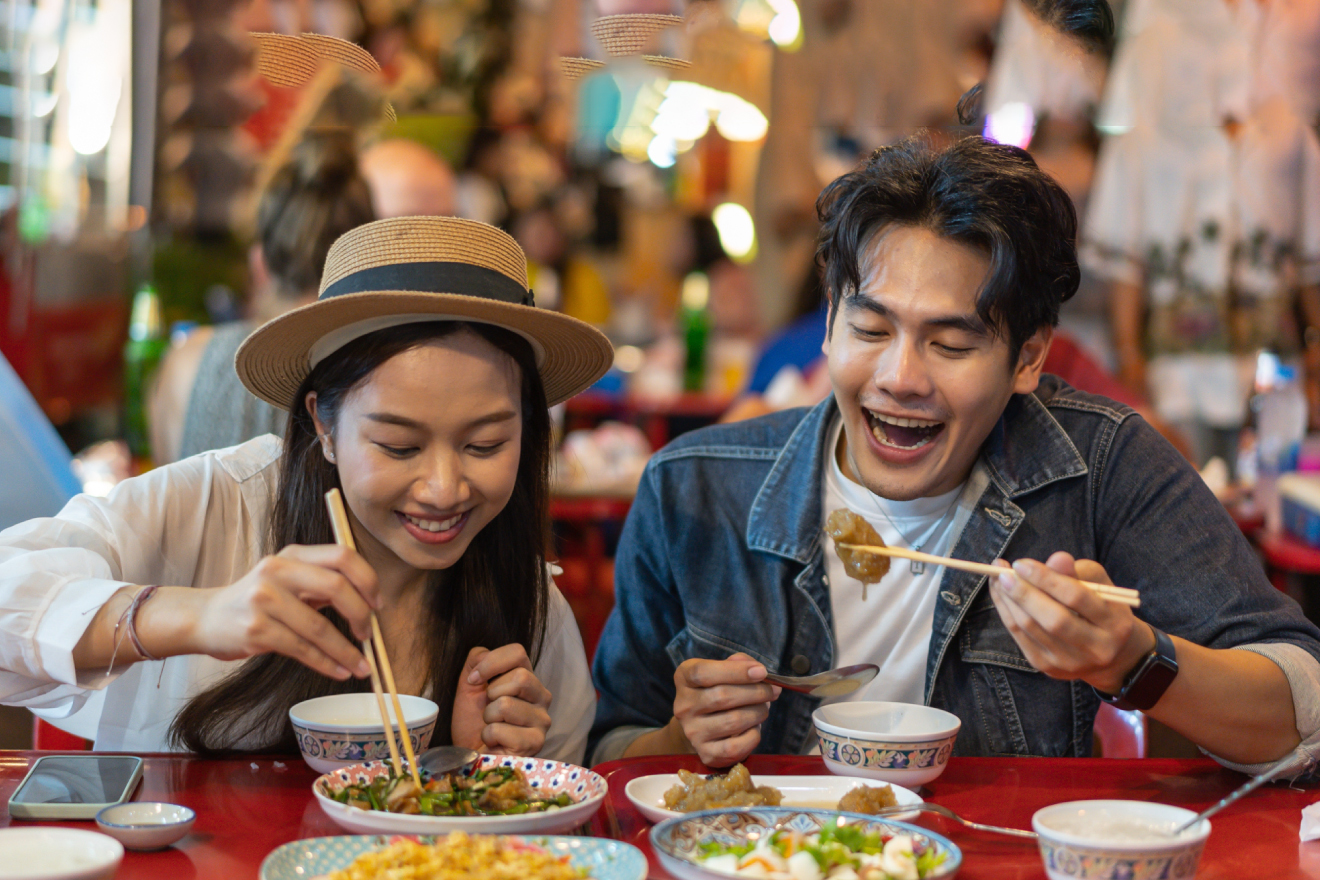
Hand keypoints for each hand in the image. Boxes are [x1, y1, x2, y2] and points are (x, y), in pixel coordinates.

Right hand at [190, 544, 377, 679]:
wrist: (204, 619)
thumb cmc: (255, 601)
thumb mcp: (286, 580)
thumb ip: (321, 584)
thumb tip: (367, 605)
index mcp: (292, 555)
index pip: (342, 556)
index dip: (368, 579)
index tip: (378, 603)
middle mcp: (278, 571)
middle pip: (336, 587)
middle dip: (361, 615)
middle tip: (369, 634)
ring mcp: (264, 600)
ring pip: (320, 627)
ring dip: (347, 651)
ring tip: (361, 666)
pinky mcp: (255, 630)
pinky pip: (302, 649)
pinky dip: (326, 663)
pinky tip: (339, 671)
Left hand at [451, 644, 551, 755]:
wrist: (468, 756)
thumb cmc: (472, 722)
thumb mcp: (469, 685)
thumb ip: (477, 661)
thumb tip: (485, 656)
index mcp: (528, 679)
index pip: (518, 652)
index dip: (491, 663)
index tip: (474, 680)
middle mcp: (541, 697)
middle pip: (521, 677)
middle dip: (492, 693)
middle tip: (487, 709)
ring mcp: (542, 721)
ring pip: (507, 704)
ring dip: (488, 718)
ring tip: (490, 727)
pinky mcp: (534, 743)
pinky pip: (501, 730)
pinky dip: (489, 736)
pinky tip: (494, 743)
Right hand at [672, 653, 781, 767]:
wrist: (702, 726)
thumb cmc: (716, 691)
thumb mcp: (722, 670)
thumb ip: (738, 663)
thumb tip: (756, 670)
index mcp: (684, 678)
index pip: (703, 672)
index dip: (736, 671)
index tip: (761, 671)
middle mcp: (683, 705)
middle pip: (722, 696)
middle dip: (756, 692)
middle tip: (772, 690)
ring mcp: (692, 732)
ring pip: (733, 721)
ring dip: (758, 712)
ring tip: (764, 707)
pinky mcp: (706, 754)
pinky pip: (736, 746)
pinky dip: (753, 735)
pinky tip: (754, 727)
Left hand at [989, 553, 1153, 693]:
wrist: (1113, 656)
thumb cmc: (1103, 609)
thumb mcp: (1101, 586)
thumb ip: (1080, 571)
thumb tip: (1056, 559)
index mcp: (1114, 623)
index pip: (1076, 597)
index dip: (1046, 578)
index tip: (1022, 563)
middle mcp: (1096, 648)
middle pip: (1053, 619)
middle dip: (1023, 593)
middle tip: (1003, 573)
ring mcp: (1071, 662)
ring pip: (1031, 629)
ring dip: (1008, 601)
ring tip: (998, 579)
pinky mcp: (1049, 668)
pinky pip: (1020, 637)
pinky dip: (1006, 613)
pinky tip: (1000, 595)